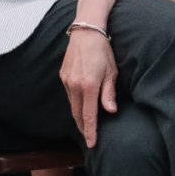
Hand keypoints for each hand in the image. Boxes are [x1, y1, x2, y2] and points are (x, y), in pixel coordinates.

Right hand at [60, 24, 117, 145]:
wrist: (86, 32)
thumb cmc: (103, 51)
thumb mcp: (111, 71)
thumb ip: (109, 93)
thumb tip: (110, 111)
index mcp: (89, 86)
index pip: (89, 115)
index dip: (91, 131)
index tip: (92, 144)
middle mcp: (75, 85)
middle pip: (77, 114)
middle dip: (84, 128)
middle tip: (90, 139)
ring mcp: (67, 81)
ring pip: (72, 106)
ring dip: (78, 117)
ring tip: (86, 127)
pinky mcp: (63, 76)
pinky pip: (69, 95)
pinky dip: (75, 104)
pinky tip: (81, 107)